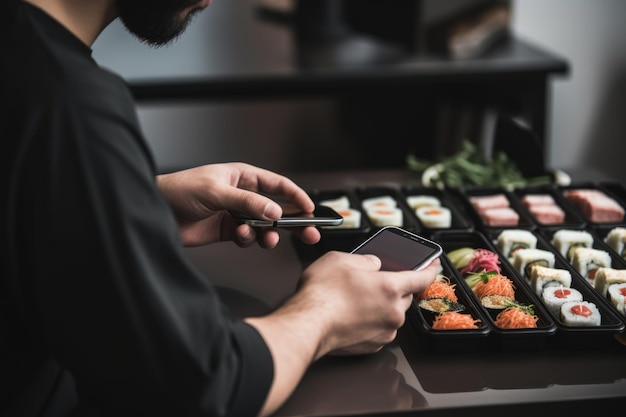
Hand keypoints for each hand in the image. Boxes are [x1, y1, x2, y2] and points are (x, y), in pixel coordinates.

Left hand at [156, 162, 320, 247]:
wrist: (155, 212)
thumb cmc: (179, 190)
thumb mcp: (217, 191)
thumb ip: (248, 202)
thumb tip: (274, 212)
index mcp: (243, 176)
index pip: (278, 185)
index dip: (296, 196)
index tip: (311, 209)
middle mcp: (242, 194)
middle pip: (277, 208)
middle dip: (293, 221)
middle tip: (309, 233)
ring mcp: (236, 214)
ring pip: (264, 226)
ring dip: (268, 234)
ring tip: (267, 239)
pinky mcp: (228, 231)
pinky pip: (248, 237)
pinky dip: (248, 240)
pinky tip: (241, 236)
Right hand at [245, 251, 438, 415]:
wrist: (307, 326)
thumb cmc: (321, 295)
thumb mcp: (341, 259)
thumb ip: (365, 259)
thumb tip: (372, 263)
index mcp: (391, 287)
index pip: (422, 277)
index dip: (430, 267)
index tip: (433, 263)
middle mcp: (393, 312)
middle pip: (406, 295)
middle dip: (396, 286)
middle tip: (377, 278)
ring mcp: (384, 331)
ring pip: (392, 313)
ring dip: (382, 303)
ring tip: (357, 296)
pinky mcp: (372, 344)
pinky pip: (380, 327)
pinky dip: (372, 319)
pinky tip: (353, 312)